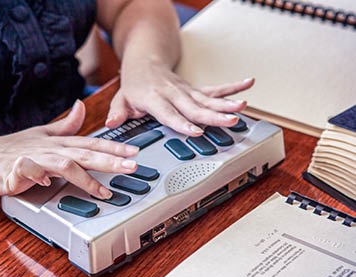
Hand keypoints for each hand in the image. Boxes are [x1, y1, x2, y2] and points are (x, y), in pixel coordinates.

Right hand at [0, 101, 138, 197]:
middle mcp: (50, 149)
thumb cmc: (10, 148)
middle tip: (132, 166)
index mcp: (57, 142)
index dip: (114, 147)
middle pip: (85, 153)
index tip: (135, 152)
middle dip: (110, 160)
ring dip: (86, 178)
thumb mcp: (42, 133)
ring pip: (65, 165)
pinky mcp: (16, 170)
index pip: (91, 143)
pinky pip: (29, 171)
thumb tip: (82, 106)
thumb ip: (66, 125)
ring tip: (103, 190)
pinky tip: (46, 182)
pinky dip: (38, 174)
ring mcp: (34, 159)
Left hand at [107, 64, 253, 135]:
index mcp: (154, 98)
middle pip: (194, 107)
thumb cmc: (134, 85)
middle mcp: (173, 93)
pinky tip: (248, 84)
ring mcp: (186, 91)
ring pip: (208, 99)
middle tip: (229, 122)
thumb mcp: (121, 99)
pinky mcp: (196, 90)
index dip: (182, 123)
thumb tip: (112, 123)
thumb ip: (118, 112)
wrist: (145, 62)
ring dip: (227, 103)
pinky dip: (233, 87)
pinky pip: (216, 90)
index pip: (169, 114)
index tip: (195, 132)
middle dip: (213, 116)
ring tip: (243, 106)